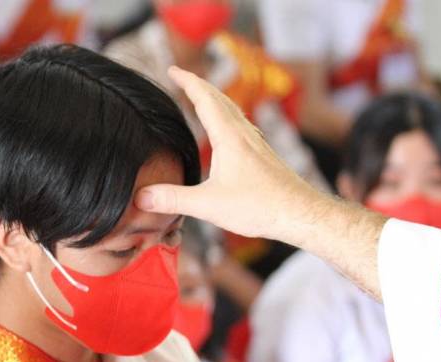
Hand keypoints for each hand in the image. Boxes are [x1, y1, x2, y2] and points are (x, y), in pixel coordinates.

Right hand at [134, 66, 318, 240]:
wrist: (299, 213)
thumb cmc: (260, 206)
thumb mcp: (207, 205)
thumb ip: (173, 200)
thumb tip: (141, 197)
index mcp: (229, 137)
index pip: (204, 98)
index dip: (187, 81)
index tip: (172, 69)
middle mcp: (243, 134)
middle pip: (219, 98)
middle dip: (198, 84)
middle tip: (180, 76)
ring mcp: (255, 142)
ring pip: (232, 110)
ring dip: (214, 98)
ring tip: (199, 96)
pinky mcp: (261, 154)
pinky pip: (240, 124)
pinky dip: (226, 115)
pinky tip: (226, 128)